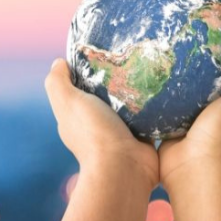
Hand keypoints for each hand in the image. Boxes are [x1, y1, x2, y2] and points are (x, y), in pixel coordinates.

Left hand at [45, 58, 158, 188]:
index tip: (101, 52)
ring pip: (128, 105)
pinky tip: (162, 89)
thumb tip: (58, 62)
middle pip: (104, 95)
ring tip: (149, 68)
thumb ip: (58, 82)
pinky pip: (149, 117)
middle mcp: (95, 125)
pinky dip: (154, 106)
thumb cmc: (93, 131)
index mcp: (75, 116)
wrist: (124, 168)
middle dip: (115, 79)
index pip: (77, 89)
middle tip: (130, 57)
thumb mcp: (68, 102)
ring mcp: (119, 132)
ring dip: (136, 91)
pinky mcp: (141, 137)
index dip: (85, 71)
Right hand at [159, 60, 220, 188]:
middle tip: (184, 58)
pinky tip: (153, 89)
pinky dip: (163, 104)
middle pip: (209, 95)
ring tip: (165, 69)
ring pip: (187, 104)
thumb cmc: (220, 134)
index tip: (211, 53)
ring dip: (178, 91)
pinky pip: (167, 114)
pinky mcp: (173, 133)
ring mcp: (194, 129)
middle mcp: (218, 123)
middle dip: (199, 79)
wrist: (191, 166)